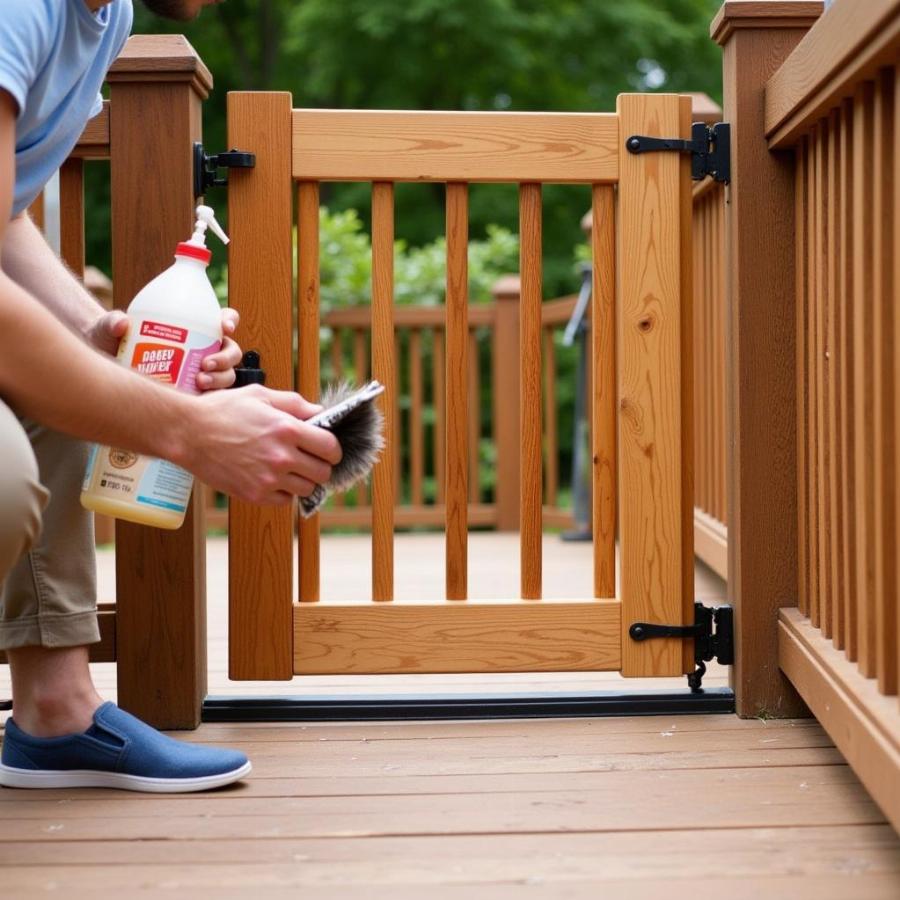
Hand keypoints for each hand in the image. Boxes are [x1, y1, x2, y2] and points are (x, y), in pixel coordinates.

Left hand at [88, 308, 243, 389]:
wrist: (107, 366)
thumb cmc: (112, 341)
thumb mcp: (109, 329)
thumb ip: (112, 323)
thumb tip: (121, 324)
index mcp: (193, 327)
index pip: (221, 319)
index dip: (229, 320)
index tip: (224, 327)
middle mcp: (203, 349)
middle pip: (231, 351)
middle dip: (225, 358)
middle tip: (205, 364)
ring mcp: (201, 371)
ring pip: (227, 375)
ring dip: (220, 379)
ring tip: (200, 383)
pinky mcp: (196, 393)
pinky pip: (214, 397)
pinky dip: (212, 399)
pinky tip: (200, 401)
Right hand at [181, 385, 342, 504]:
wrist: (188, 433)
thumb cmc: (223, 410)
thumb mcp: (261, 395)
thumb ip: (294, 404)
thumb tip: (319, 411)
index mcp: (287, 429)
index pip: (330, 447)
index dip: (333, 449)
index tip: (327, 449)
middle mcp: (281, 456)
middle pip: (323, 472)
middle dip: (320, 465)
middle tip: (309, 460)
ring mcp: (268, 478)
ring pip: (306, 489)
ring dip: (303, 480)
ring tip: (290, 469)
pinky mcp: (255, 494)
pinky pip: (285, 501)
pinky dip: (284, 492)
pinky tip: (273, 478)